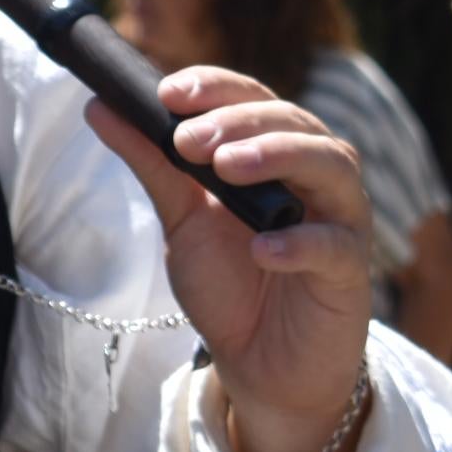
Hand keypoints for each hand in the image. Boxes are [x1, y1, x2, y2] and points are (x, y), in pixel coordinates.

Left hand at [84, 68, 375, 451]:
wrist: (259, 364)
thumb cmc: (230, 283)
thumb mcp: (181, 218)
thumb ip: (151, 162)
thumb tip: (101, 105)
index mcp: (276, 154)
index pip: (255, 98)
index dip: (216, 87)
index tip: (167, 92)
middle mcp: (316, 177)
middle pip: (295, 123)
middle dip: (238, 122)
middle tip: (187, 140)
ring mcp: (340, 222)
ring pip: (332, 166)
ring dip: (277, 157)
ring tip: (225, 168)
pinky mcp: (350, 275)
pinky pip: (335, 248)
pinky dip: (300, 242)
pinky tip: (263, 247)